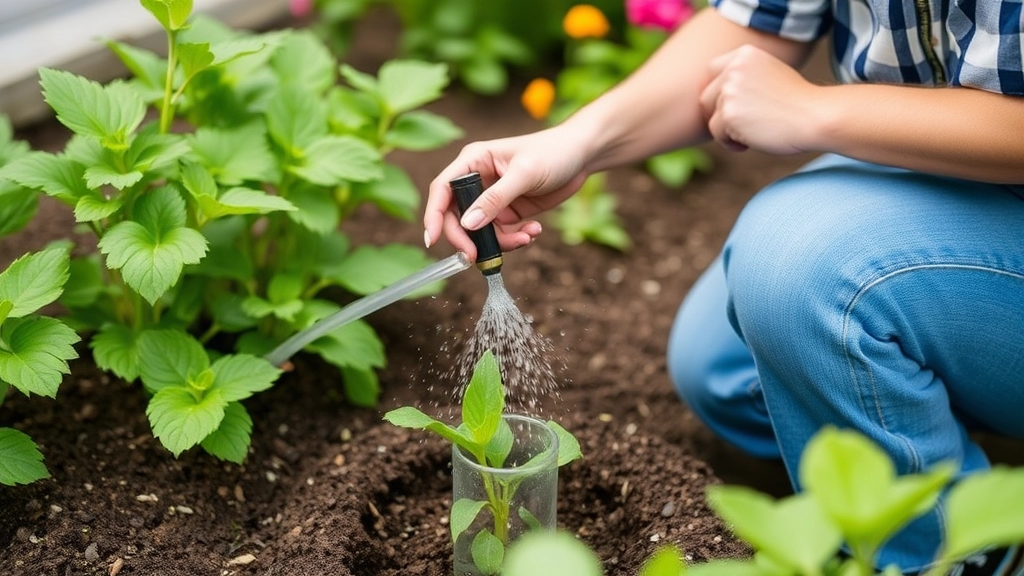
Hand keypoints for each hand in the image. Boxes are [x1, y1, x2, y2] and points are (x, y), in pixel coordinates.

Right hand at [424, 126, 590, 259]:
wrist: (582, 156)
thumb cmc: (553, 152)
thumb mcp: (524, 173)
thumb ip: (495, 199)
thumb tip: (467, 224)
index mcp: (473, 161)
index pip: (443, 189)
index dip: (434, 215)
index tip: (433, 240)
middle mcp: (478, 181)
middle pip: (457, 217)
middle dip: (468, 238)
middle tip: (477, 256)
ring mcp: (493, 199)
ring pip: (481, 232)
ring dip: (501, 242)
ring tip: (526, 236)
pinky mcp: (509, 212)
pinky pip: (502, 235)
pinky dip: (516, 239)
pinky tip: (534, 231)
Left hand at [699, 44, 823, 154]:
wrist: (816, 117)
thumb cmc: (798, 103)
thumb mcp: (769, 75)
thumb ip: (743, 78)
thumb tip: (713, 98)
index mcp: (744, 54)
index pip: (712, 71)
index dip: (717, 93)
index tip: (732, 107)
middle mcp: (734, 68)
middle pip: (706, 96)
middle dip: (719, 114)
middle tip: (741, 125)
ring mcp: (730, 90)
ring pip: (711, 117)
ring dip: (727, 130)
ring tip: (753, 133)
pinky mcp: (728, 114)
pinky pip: (716, 134)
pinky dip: (730, 142)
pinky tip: (751, 142)